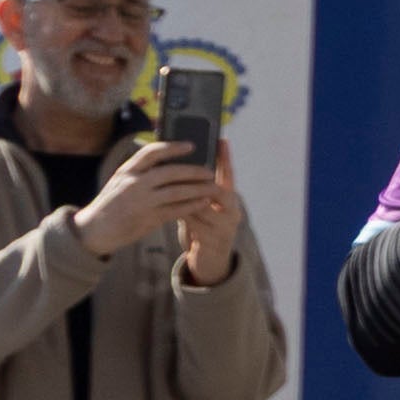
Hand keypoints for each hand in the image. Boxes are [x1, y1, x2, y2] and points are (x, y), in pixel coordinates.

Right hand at [72, 137, 217, 259]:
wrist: (94, 229)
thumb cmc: (112, 203)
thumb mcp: (121, 181)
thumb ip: (140, 172)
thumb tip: (169, 163)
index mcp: (127, 170)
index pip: (152, 152)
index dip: (173, 147)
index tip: (191, 145)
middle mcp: (133, 183)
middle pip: (170, 172)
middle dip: (193, 171)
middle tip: (210, 171)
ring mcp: (141, 201)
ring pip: (176, 191)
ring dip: (198, 189)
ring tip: (213, 187)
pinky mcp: (147, 218)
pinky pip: (176, 210)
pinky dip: (192, 205)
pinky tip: (203, 202)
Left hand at [168, 142, 244, 284]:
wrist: (209, 260)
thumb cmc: (202, 227)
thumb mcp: (201, 205)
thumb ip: (195, 189)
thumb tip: (179, 163)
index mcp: (230, 200)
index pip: (229, 174)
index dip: (226, 157)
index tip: (222, 139)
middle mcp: (233, 211)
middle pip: (219, 189)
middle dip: (198, 180)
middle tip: (181, 168)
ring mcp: (225, 227)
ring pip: (202, 205)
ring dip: (184, 197)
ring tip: (167, 189)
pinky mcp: (214, 241)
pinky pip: (194, 222)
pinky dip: (179, 214)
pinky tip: (166, 209)